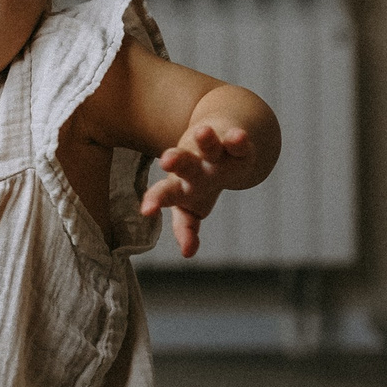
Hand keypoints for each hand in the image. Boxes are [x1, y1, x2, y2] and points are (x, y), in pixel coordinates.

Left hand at [139, 122, 260, 257]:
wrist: (222, 141)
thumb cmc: (199, 180)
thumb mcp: (191, 204)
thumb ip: (185, 226)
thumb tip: (188, 253)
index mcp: (181, 185)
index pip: (166, 193)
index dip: (156, 200)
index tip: (146, 211)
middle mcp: (195, 167)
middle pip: (184, 164)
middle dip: (176, 162)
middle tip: (166, 160)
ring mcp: (215, 154)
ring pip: (210, 146)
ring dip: (206, 141)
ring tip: (202, 132)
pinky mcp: (236, 144)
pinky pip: (239, 143)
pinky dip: (239, 140)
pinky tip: (237, 137)